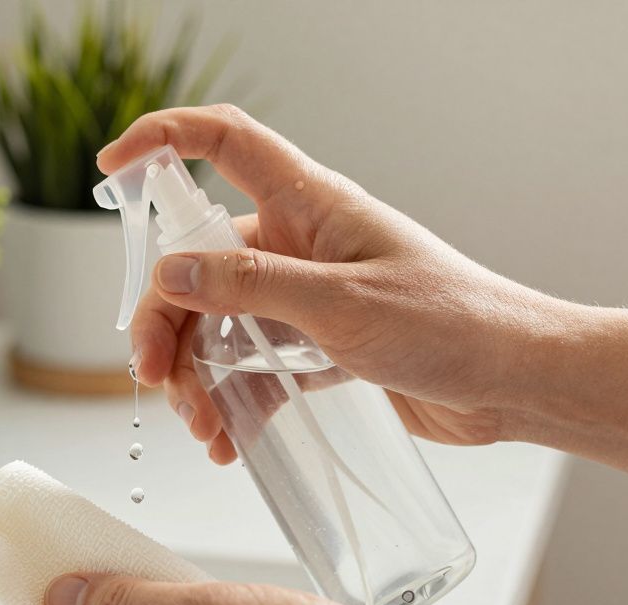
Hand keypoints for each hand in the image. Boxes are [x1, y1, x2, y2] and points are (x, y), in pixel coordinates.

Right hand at [105, 105, 564, 461]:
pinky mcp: (316, 345)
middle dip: (164, 318)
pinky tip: (230, 441)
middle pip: (198, 261)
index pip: (223, 143)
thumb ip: (251, 286)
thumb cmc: (454, 324)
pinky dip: (233, 401)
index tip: (111, 170)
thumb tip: (170, 271)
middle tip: (151, 374)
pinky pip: (252, 366)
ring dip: (196, 374)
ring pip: (218, 322)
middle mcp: (299, 244)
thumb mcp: (343, 305)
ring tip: (203, 426)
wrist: (516, 383)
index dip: (162, 140)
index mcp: (309, 206)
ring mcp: (305, 295)